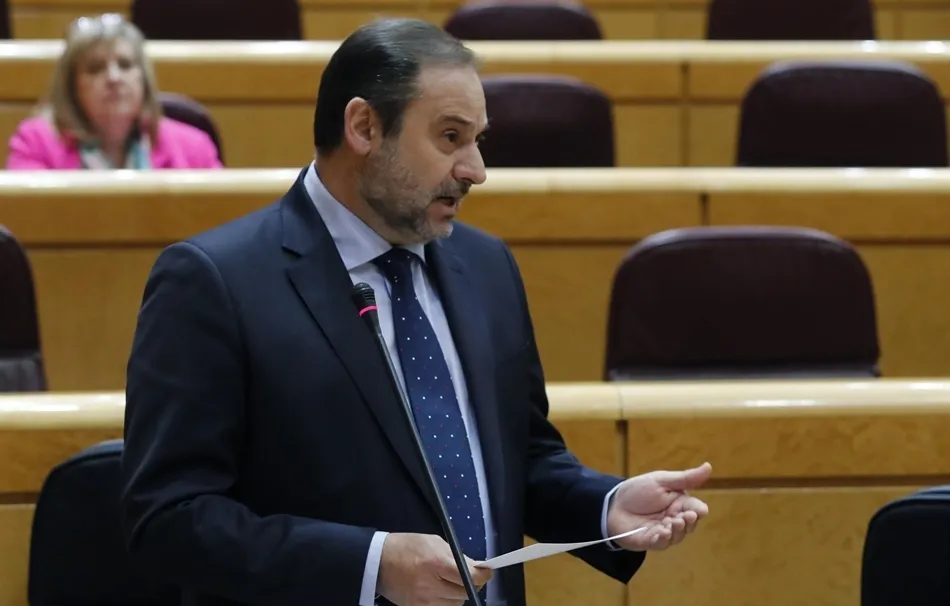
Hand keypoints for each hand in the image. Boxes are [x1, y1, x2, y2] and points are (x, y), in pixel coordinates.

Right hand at [378, 533, 492, 605]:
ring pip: (456, 604)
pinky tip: (440, 592)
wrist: (378, 561)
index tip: (486, 572)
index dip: (483, 575)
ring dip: (458, 594)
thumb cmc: (407, 547)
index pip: (471, 577)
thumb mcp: (434, 542)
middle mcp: (431, 586)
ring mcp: (423, 601)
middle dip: (471, 584)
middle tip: (466, 575)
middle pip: (466, 593)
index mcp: (436, 563)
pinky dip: (446, 602)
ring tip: (448, 583)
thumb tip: (477, 568)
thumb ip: (457, 556)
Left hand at [606, 462, 711, 551]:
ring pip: (678, 536)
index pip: (696, 508)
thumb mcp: (662, 481)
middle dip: (689, 522)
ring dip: (677, 530)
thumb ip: (685, 478)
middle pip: (690, 525)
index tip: (696, 510)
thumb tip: (709, 466)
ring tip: (672, 522)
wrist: (612, 503)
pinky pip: (661, 544)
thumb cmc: (637, 490)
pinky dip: (664, 539)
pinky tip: (662, 532)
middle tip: (684, 517)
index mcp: (679, 503)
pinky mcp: (650, 541)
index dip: (698, 510)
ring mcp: (663, 531)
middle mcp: (674, 519)